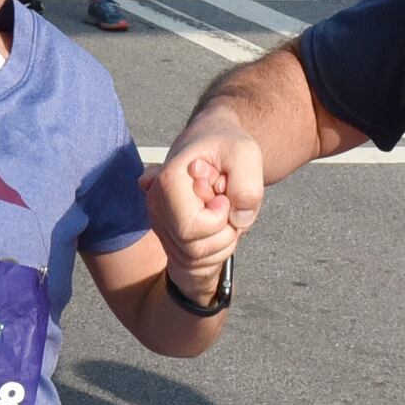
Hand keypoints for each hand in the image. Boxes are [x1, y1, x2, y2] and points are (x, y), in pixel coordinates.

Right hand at [147, 129, 264, 269]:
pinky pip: (194, 261)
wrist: (214, 143)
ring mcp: (160, 222)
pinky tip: (217, 222)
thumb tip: (238, 220)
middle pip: (194, 248)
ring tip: (223, 210)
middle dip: (224, 233)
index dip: (219, 217)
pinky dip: (216, 247)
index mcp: (168, 181)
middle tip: (227, 203)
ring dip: (223, 241)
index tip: (224, 195)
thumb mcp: (247, 154)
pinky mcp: (168, 234)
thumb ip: (247, 187)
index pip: (191, 227)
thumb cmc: (227, 146)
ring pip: (196, 258)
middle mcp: (157, 204)